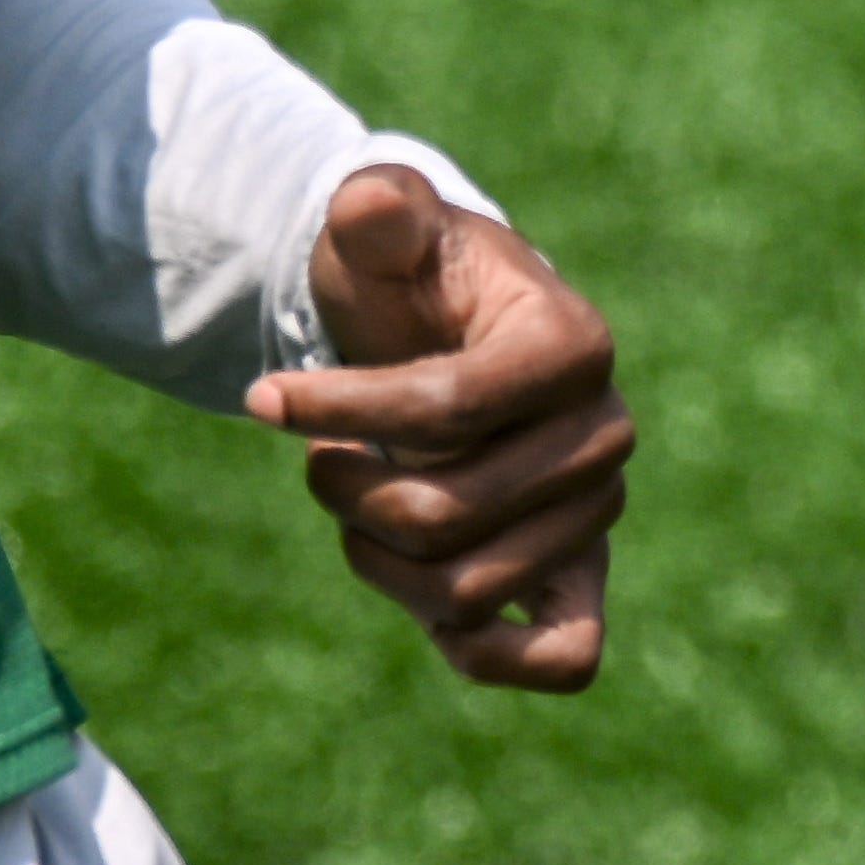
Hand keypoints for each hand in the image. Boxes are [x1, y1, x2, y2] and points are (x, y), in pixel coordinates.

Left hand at [248, 166, 631, 690]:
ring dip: (378, 561)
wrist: (449, 343)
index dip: (337, 410)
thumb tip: (368, 208)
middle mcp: (604, 433)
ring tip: (352, 509)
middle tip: (319, 463)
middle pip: (445, 513)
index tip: (260, 398)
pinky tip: (425, 616)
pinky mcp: (583, 579)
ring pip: (470, 590)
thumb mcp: (384, 234)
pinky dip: (489, 653)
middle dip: (348, 493)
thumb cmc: (412, 285)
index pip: (446, 406)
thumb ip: (376, 210)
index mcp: (573, 341)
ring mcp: (598, 513)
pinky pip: (566, 656)